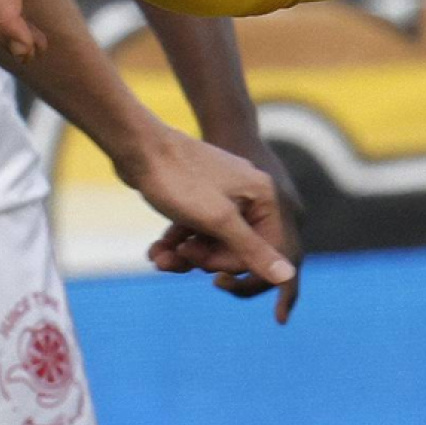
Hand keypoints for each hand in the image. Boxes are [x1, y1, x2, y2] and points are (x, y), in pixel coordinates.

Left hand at [124, 129, 300, 317]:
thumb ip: (252, 250)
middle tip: (179, 253)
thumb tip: (288, 277)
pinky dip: (176, 244)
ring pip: (211, 243)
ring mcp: (222, 197)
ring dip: (184, 257)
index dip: (232, 264)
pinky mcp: (198, 199)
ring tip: (158, 259)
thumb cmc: (178, 179)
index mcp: (263, 196)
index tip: (202, 262)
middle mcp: (248, 196)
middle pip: (236, 248)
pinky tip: (155, 251)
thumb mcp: (217, 220)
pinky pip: (195, 232)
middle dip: (203, 260)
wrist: (137, 147)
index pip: (265, 249)